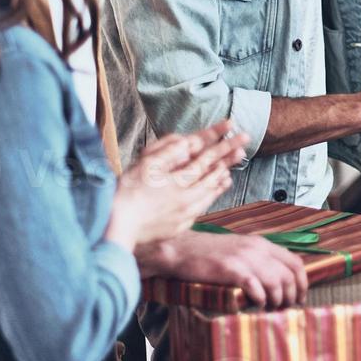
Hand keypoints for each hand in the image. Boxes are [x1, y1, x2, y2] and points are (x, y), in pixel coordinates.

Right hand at [105, 121, 247, 251]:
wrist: (117, 227)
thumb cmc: (127, 192)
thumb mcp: (146, 166)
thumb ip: (171, 152)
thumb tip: (191, 142)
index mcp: (180, 182)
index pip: (207, 158)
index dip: (223, 143)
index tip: (238, 132)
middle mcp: (187, 199)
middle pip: (213, 175)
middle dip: (229, 158)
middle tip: (243, 146)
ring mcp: (185, 215)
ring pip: (209, 193)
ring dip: (221, 179)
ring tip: (230, 170)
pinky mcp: (179, 227)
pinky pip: (201, 208)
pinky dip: (210, 197)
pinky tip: (212, 193)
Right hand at [143, 230, 308, 308]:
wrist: (181, 249)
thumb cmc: (209, 254)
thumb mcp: (239, 249)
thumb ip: (258, 259)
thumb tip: (276, 280)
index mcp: (262, 244)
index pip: (295, 262)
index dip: (302, 283)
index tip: (300, 297)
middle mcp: (257, 249)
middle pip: (289, 275)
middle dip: (292, 295)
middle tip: (285, 308)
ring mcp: (245, 258)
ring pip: (276, 282)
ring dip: (277, 300)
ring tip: (270, 308)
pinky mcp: (231, 270)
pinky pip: (256, 288)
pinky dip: (260, 300)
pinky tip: (256, 305)